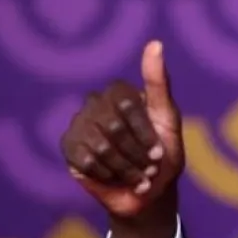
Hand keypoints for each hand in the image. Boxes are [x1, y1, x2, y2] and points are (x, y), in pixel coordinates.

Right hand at [60, 40, 184, 219]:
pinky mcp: (68, 148)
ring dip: (125, 168)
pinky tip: (114, 177)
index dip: (145, 134)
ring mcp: (79, 124)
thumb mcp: (168, 121)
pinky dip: (107, 174)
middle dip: (137, 155)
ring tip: (136, 176)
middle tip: (148, 168)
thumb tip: (155, 42)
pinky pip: (85, 161)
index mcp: (121, 92)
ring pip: (99, 146)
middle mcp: (96, 103)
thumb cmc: (163, 157)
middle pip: (113, 127)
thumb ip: (159, 83)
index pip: (127, 104)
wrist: (148, 195)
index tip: (159, 153)